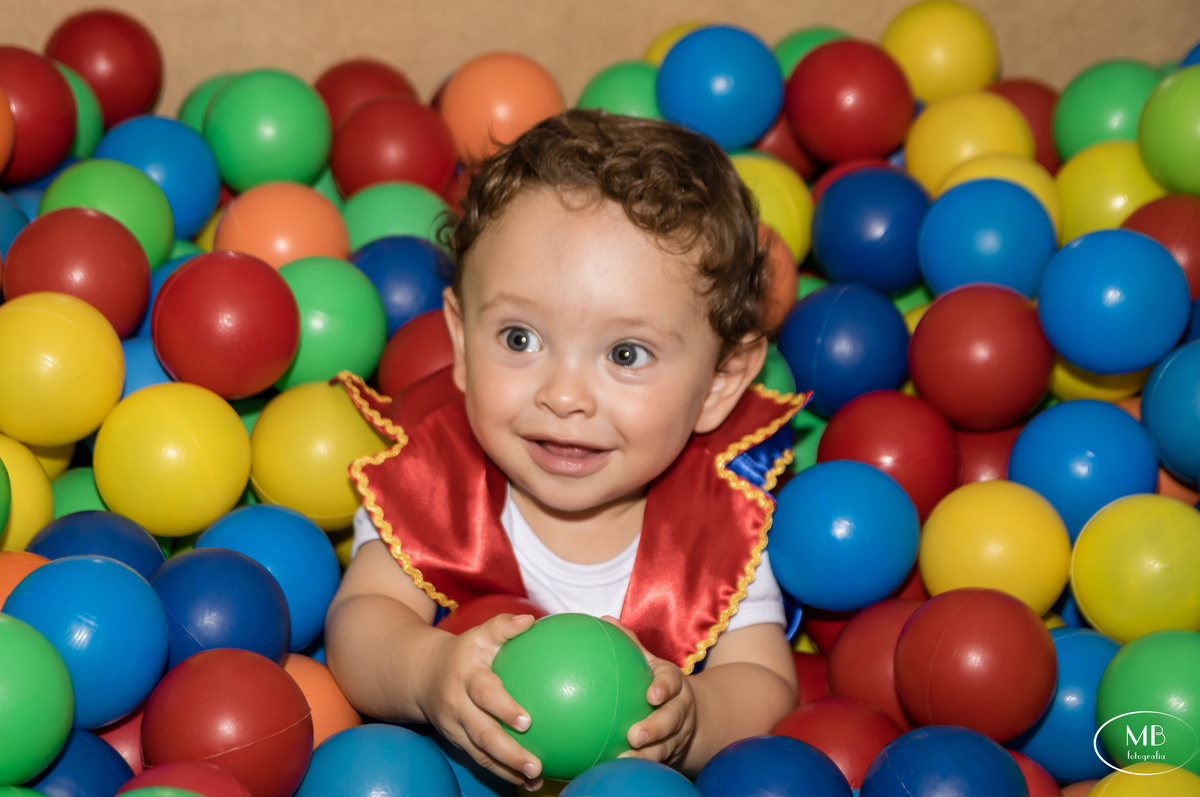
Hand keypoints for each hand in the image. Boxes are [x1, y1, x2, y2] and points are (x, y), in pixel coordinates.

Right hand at [418, 613, 543, 788]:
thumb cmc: (464, 652)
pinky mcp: (456, 741)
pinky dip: (501, 773)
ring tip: (534, 779)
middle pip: (482, 733)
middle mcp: (458, 706)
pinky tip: (526, 783)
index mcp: (466, 678)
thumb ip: (504, 627)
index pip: (485, 694)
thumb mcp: (479, 634)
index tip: (527, 721)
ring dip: (507, 770)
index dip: (504, 708)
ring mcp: (455, 727)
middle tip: (534, 765)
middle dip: (508, 752)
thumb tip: (531, 620)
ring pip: (480, 753)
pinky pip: (479, 760)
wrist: (422, 675)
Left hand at [602, 615, 697, 766]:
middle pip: (672, 720)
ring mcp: (677, 736)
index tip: (652, 695)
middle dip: (655, 729)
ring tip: (623, 759)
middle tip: (634, 736)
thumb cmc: (661, 683)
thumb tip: (604, 620)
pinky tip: (613, 768)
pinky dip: (639, 766)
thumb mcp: (652, 663)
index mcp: (674, 684)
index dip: (664, 689)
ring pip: (665, 747)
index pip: (672, 684)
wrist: (694, 717)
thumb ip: (631, 644)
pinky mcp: (671, 755)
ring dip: (646, 755)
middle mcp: (679, 710)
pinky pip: (656, 763)